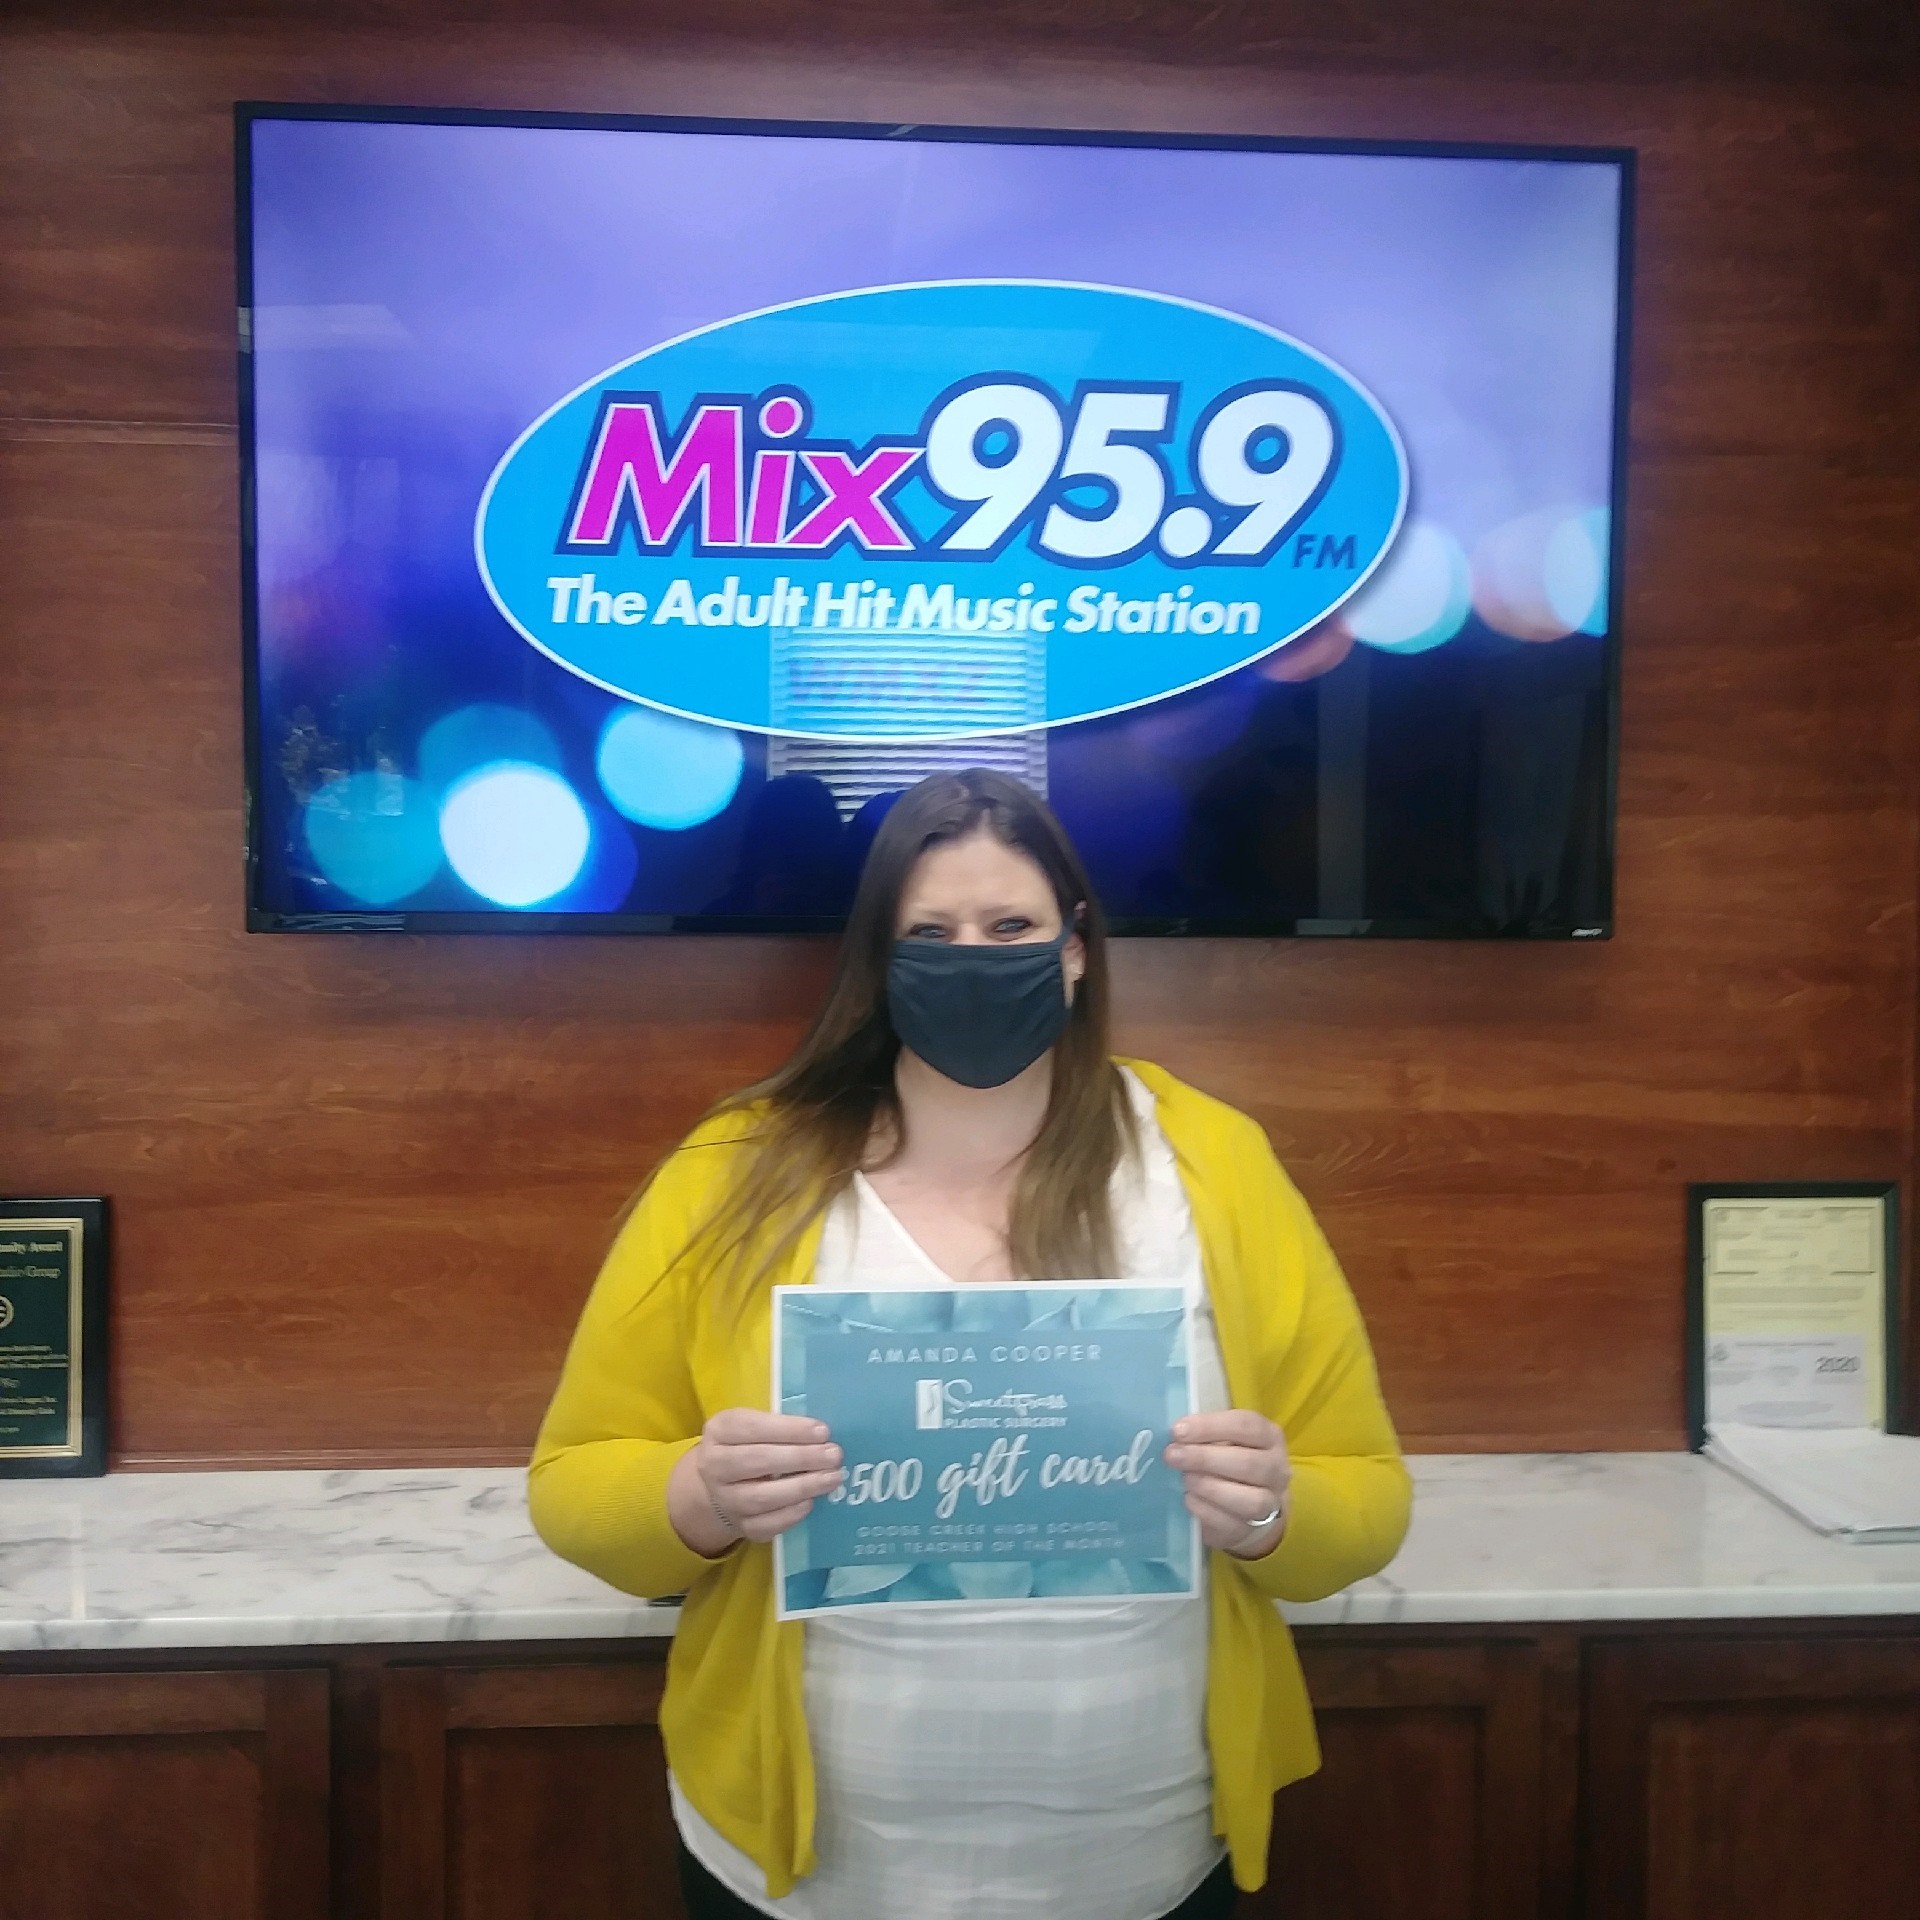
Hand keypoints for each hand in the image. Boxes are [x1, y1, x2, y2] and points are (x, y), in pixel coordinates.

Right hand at [667, 1409, 843, 1557]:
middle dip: (801, 1458)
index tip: (823, 1432)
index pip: (752, 1427)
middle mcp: (714, 1466)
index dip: (790, 1429)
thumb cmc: (749, 1445)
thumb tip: (822, 1435)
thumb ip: (782, 1426)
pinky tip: (811, 1501)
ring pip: (762, 1497)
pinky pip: (766, 1525)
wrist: (722, 1485)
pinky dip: (791, 1514)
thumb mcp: (756, 1425)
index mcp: (719, 1431)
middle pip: (757, 1461)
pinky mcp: (740, 1526)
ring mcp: (725, 1499)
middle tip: (833, 1455)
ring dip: (802, 1487)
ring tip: (832, 1477)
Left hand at [1164, 1410, 1292, 1558]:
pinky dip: (1207, 1510)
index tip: (1178, 1430)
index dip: (1210, 1426)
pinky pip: (1232, 1523)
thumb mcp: (1223, 1439)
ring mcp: (1270, 1502)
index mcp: (1269, 1436)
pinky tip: (1188, 1499)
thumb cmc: (1230, 1459)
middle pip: (1248, 1463)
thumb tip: (1175, 1434)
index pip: (1246, 1426)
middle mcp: (1276, 1469)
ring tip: (1184, 1479)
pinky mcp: (1252, 1529)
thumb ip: (1204, 1434)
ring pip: (1250, 1499)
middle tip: (1172, 1455)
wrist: (1248, 1504)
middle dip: (1205, 1458)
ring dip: (1211, 1487)